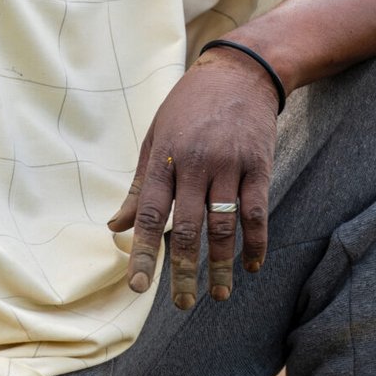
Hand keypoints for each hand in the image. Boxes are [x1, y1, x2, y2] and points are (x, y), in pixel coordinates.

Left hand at [107, 49, 281, 308]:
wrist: (241, 72)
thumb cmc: (189, 106)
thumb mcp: (156, 136)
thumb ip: (140, 185)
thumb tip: (117, 226)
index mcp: (164, 158)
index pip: (151, 215)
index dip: (144, 253)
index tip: (138, 287)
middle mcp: (195, 164)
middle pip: (188, 227)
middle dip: (183, 270)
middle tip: (182, 304)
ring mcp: (229, 164)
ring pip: (224, 224)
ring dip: (220, 263)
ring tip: (217, 294)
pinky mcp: (258, 165)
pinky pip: (257, 211)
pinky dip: (256, 242)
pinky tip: (252, 265)